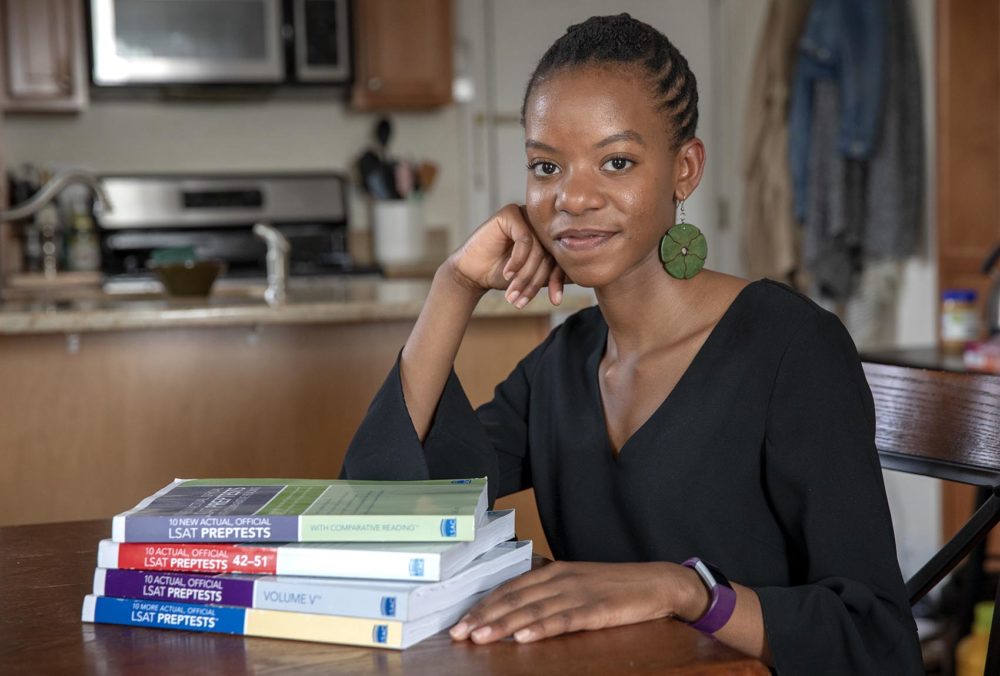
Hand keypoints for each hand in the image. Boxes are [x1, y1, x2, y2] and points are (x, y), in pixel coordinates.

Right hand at [448, 204, 565, 307]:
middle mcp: (539, 223)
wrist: (472, 273)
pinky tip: (507, 273)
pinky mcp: (511, 213)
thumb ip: (552, 274)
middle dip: (536, 281)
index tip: (555, 300)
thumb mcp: (533, 277)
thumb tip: (578, 277)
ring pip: (538, 249)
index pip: (562, 257)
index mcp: (548, 236)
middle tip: (523, 300)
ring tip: (514, 293)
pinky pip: (525, 239)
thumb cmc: (502, 274)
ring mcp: (526, 215)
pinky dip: (517, 260)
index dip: (559, 280)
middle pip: (550, 254)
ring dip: (525, 275)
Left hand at [449, 560, 700, 643]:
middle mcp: (560, 579)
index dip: (483, 605)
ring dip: (503, 624)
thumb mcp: (576, 583)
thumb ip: (548, 593)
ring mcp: (578, 593)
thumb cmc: (614, 586)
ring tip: (481, 637)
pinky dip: (541, 629)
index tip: (461, 622)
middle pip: (514, 599)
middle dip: (484, 617)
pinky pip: (564, 620)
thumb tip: (516, 611)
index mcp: (554, 571)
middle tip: (459, 633)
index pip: (509, 588)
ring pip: (533, 610)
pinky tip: (524, 638)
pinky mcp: (596, 609)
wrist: (656, 582)